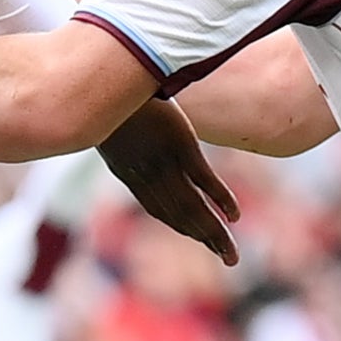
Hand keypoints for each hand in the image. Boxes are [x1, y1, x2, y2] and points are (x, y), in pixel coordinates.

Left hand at [97, 99, 240, 265]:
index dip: (182, 225)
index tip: (200, 236)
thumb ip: (123, 135)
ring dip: (214, 233)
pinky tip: (234, 216)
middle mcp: (148, 176)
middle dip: (206, 239)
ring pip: (192, 208)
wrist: (106, 81)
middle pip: (181, 217)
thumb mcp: (112, 123)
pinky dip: (220, 200)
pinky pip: (204, 181)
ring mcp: (165, 164)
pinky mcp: (181, 147)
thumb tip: (122, 134)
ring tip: (231, 253)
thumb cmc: (111, 99)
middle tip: (230, 259)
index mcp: (131, 173)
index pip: (160, 209)